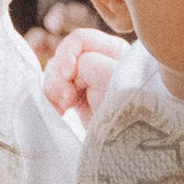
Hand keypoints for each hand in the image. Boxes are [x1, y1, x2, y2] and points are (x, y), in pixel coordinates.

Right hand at [36, 9, 127, 125]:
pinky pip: (54, 91)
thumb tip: (74, 67)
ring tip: (63, 108)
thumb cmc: (131, 108)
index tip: (68, 76)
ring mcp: (86, 81)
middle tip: (66, 99)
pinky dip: (51, 100)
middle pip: (63, 57)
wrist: (131, 144)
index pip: (80, 39)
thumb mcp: (113, 79)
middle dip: (59, 76)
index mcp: (112, 50)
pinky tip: (58, 112)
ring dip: (53, 89)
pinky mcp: (77, 99)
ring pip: (55, 73)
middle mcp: (98, 62)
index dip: (67, 54)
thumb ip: (91, 63)